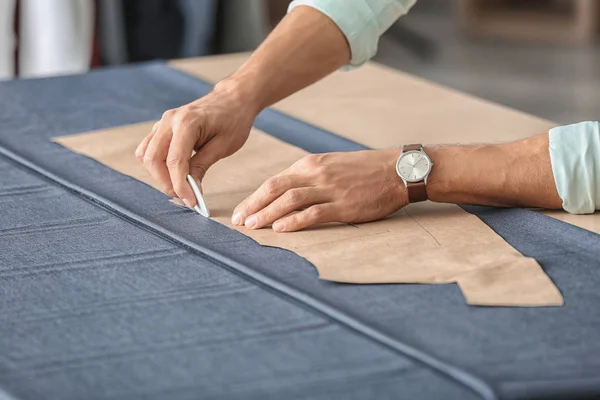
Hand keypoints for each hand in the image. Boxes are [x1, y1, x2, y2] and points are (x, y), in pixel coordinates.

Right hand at [135, 82, 256, 206]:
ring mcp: (163, 122)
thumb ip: (202, 166)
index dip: (180, 185)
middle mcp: (169, 120)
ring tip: (179, 186)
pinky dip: (156, 165)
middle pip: (153, 158)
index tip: (191, 202)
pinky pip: (148, 149)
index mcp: (187, 122)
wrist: (233, 99)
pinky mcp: (162, 128)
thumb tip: (190, 189)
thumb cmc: (233, 120)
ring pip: (146, 155)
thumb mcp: (223, 146)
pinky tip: (173, 174)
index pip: (175, 160)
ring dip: (158, 175)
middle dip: (166, 182)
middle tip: (185, 197)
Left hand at [232, 150, 407, 231]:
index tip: (242, 211)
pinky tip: (280, 229)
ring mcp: (330, 189)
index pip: (275, 181)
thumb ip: (310, 177)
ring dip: (267, 214)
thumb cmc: (365, 170)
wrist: (398, 170)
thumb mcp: (332, 165)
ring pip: (290, 200)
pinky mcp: (344, 205)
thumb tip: (287, 193)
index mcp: (311, 164)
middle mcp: (317, 174)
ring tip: (252, 226)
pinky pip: (314, 212)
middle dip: (253, 206)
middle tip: (238, 222)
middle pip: (275, 188)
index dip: (255, 197)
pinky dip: (294, 221)